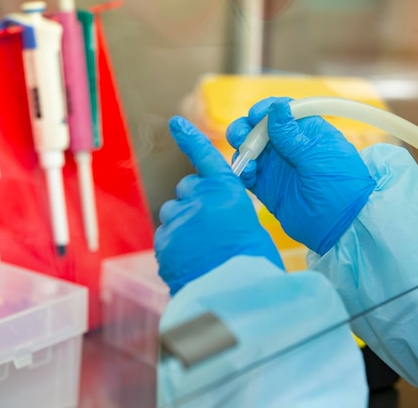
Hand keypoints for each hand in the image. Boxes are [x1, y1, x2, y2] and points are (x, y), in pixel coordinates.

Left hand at [155, 116, 282, 294]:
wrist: (236, 295)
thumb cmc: (253, 264)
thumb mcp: (249, 227)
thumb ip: (227, 211)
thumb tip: (215, 215)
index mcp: (226, 192)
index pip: (205, 158)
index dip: (190, 138)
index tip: (175, 123)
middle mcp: (199, 200)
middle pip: (186, 189)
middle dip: (192, 200)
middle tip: (207, 226)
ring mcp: (178, 220)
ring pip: (172, 213)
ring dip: (182, 223)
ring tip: (200, 248)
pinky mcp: (163, 242)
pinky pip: (165, 237)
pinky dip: (174, 245)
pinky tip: (190, 261)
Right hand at [226, 97, 375, 254]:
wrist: (343, 225)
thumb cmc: (341, 185)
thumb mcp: (318, 156)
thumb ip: (292, 135)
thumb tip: (277, 107)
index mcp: (306, 131)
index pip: (282, 111)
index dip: (265, 109)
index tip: (256, 115)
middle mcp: (288, 146)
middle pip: (258, 127)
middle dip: (246, 128)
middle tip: (242, 138)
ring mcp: (276, 166)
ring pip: (249, 148)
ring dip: (242, 149)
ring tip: (247, 160)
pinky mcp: (266, 187)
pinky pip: (247, 173)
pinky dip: (242, 170)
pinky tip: (247, 174)